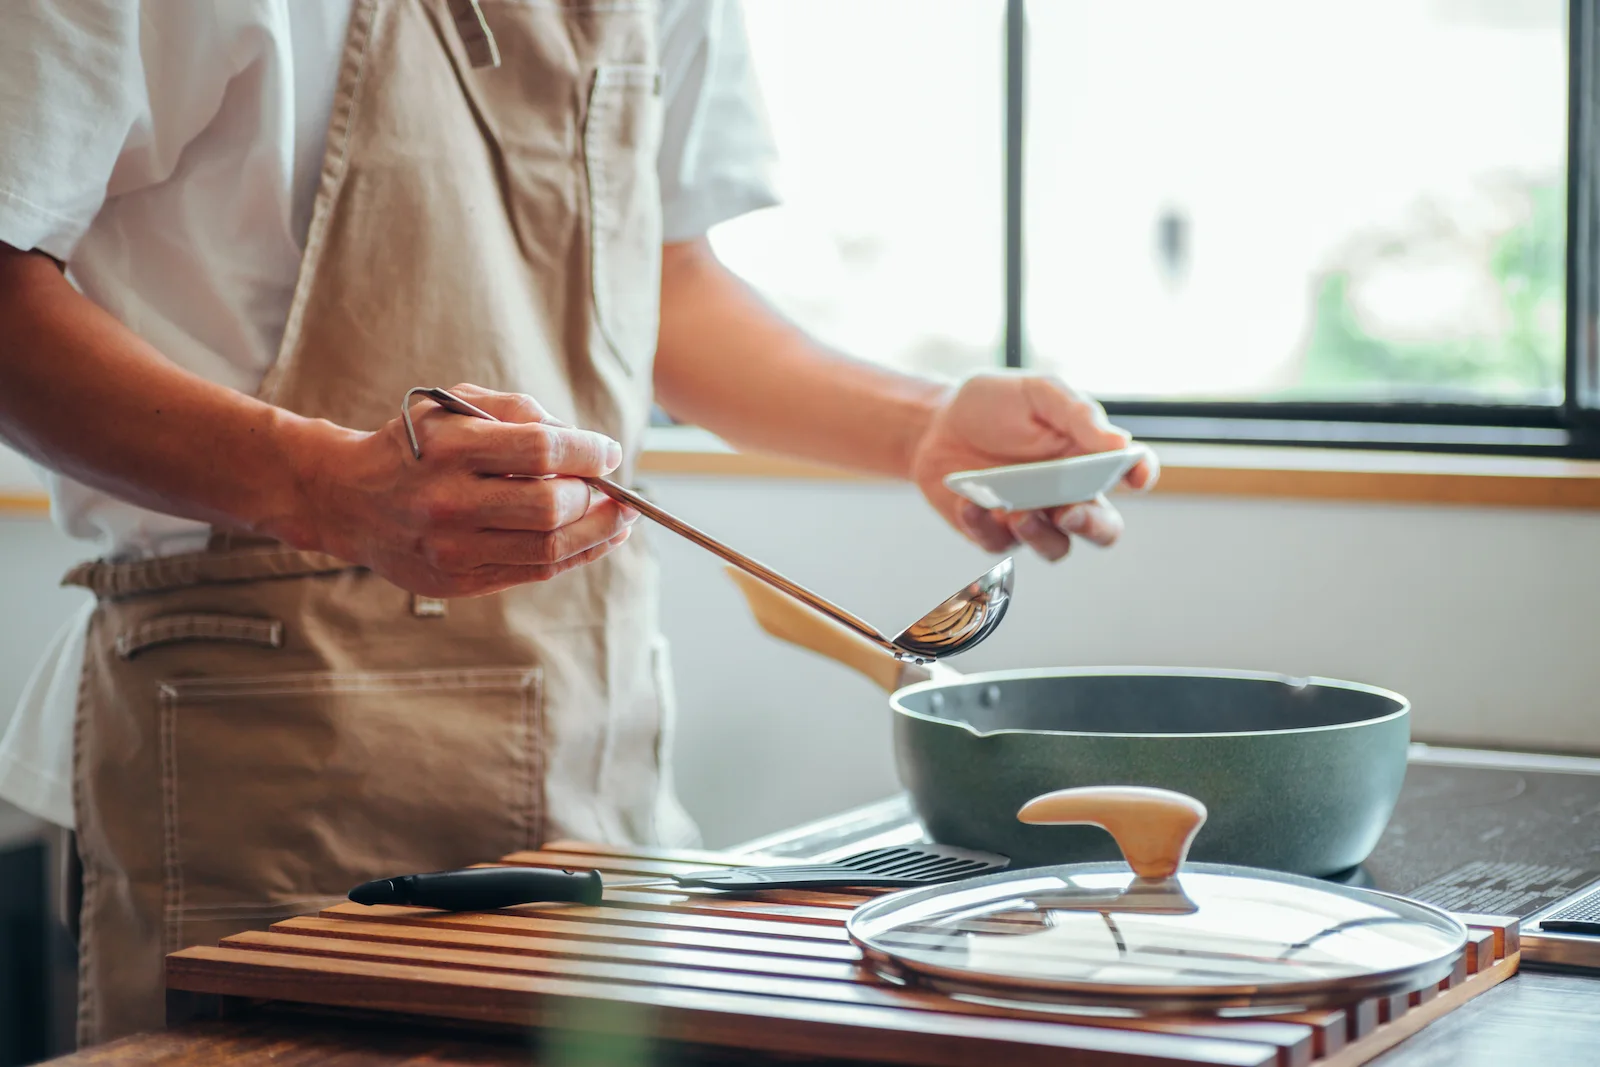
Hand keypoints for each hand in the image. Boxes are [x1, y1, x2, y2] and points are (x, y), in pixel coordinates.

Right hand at [289, 383, 637, 595]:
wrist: (348, 498)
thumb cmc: (414, 445)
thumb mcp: (451, 406)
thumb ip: (516, 410)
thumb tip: (579, 439)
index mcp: (450, 448)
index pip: (541, 451)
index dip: (589, 452)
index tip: (610, 452)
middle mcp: (449, 501)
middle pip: (550, 507)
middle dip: (595, 497)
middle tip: (613, 488)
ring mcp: (453, 547)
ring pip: (549, 548)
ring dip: (598, 532)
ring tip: (620, 518)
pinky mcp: (459, 580)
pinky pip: (534, 571)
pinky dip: (576, 555)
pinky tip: (598, 539)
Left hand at [908, 371, 1157, 559]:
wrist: (935, 423)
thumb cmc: (993, 404)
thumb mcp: (1036, 393)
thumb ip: (1077, 414)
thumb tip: (1120, 443)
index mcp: (1088, 456)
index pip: (1132, 471)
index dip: (1141, 474)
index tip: (1135, 475)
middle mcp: (1069, 493)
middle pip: (1104, 528)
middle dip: (1093, 526)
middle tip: (1068, 511)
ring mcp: (1034, 517)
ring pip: (1056, 548)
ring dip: (1040, 536)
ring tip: (1015, 512)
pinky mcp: (996, 533)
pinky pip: (999, 544)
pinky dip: (985, 526)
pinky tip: (970, 502)